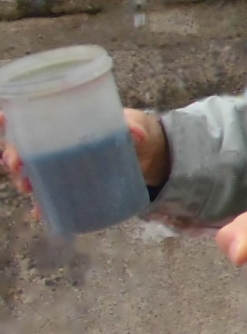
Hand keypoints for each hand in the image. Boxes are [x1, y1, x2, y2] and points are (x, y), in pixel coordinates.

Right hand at [2, 108, 166, 213]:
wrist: (146, 150)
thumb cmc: (129, 128)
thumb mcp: (132, 123)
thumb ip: (132, 127)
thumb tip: (136, 135)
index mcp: (62, 122)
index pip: (28, 120)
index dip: (10, 122)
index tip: (3, 120)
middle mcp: (55, 145)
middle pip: (23, 149)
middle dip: (13, 155)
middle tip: (17, 163)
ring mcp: (62, 166)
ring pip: (32, 173)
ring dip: (24, 180)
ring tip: (27, 186)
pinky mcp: (72, 184)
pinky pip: (52, 196)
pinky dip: (44, 205)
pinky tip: (40, 213)